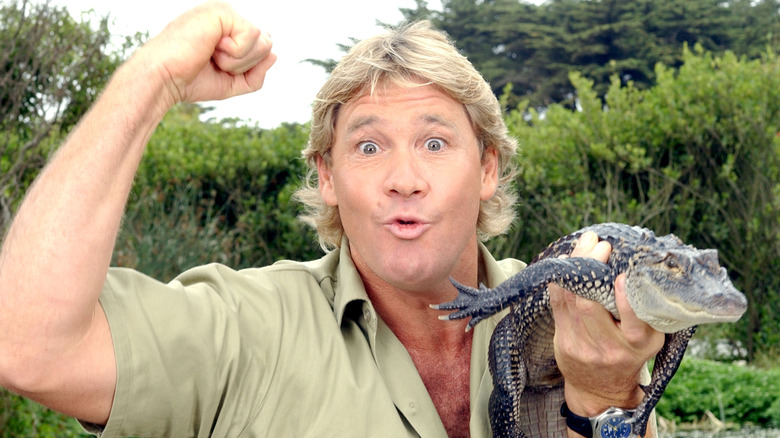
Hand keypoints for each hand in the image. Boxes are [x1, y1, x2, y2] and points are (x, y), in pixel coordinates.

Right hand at [140, 1, 276, 106]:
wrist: (164, 78)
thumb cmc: (191, 80)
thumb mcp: (232, 82)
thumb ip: (256, 73)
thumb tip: (275, 54)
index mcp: (228, 30)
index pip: (262, 47)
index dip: (248, 67)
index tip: (217, 67)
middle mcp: (228, 17)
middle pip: (267, 44)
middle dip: (245, 64)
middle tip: (215, 62)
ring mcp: (224, 11)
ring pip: (264, 41)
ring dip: (239, 60)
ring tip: (212, 55)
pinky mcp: (223, 11)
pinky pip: (253, 35)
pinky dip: (235, 52)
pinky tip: (212, 47)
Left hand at [549, 232, 664, 414]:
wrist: (602, 389)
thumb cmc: (630, 353)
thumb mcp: (650, 338)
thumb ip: (647, 310)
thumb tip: (641, 267)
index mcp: (637, 344)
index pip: (632, 321)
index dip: (625, 297)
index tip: (623, 275)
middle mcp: (609, 347)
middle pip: (590, 305)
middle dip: (591, 269)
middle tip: (599, 244)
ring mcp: (582, 346)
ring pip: (570, 300)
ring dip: (574, 267)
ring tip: (584, 244)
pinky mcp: (563, 341)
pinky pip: (557, 304)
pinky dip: (560, 280)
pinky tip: (565, 262)